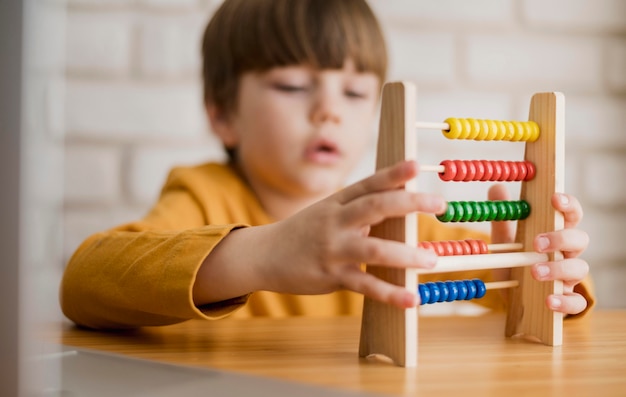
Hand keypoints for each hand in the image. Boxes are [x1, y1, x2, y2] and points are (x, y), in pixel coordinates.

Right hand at [253, 160, 445, 307]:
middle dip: (410, 203)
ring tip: (430, 260)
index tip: (416, 165)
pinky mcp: (331, 275)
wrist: (263, 255)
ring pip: (374, 250)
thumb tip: (402, 208)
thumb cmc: (303, 232)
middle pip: (375, 207)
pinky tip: (411, 299)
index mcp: (337, 202)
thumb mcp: (327, 213)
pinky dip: (390, 293)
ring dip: (405, 254)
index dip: (393, 173)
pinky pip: (365, 286)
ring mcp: (333, 249)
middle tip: (439, 204)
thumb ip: (359, 211)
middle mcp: (335, 221)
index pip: (369, 183)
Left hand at [488, 185, 589, 314]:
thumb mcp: (505, 241)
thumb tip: (497, 188)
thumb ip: (503, 218)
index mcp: (555, 234)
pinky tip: (548, 300)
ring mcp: (569, 277)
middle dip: (561, 238)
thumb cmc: (515, 262)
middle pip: (580, 239)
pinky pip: (575, 302)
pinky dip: (565, 301)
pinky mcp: (566, 300)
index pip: (571, 214)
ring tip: (534, 271)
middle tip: (537, 242)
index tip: (554, 198)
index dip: (568, 204)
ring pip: (580, 268)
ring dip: (558, 269)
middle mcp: (567, 253)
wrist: (512, 296)